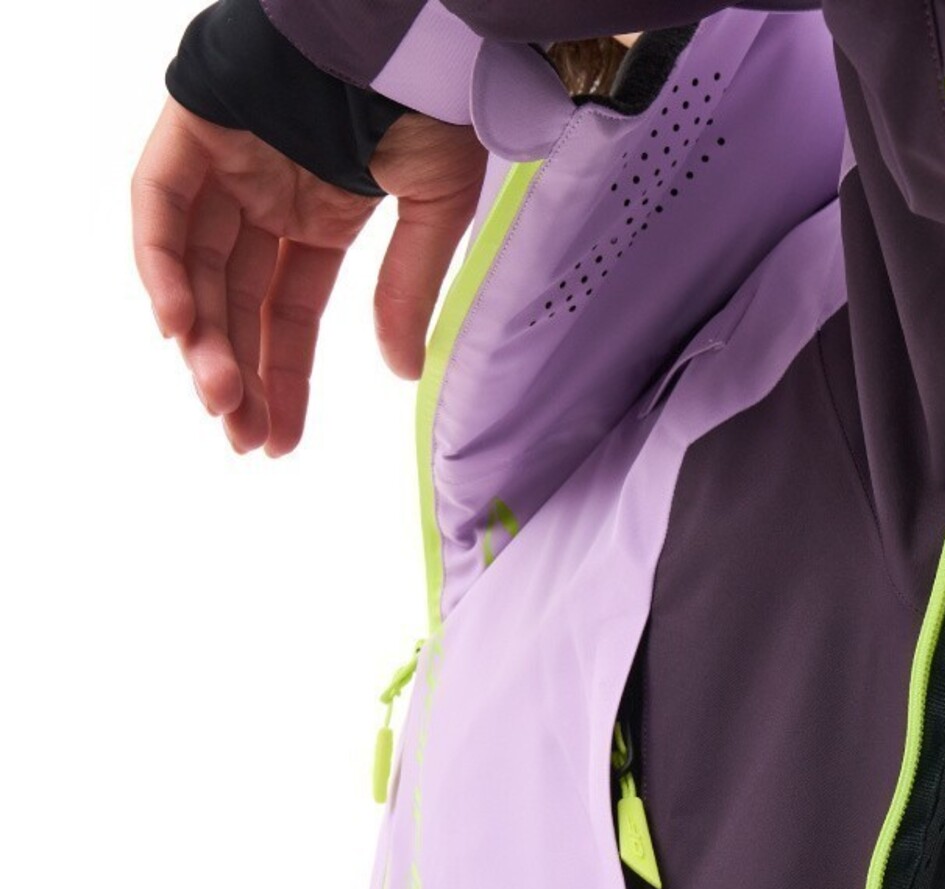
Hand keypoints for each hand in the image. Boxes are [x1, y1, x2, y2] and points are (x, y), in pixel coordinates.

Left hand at [132, 100, 486, 455]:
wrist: (412, 26)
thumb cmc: (435, 99)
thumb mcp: (435, 212)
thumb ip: (406, 291)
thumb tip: (401, 372)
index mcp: (323, 217)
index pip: (290, 313)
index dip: (286, 378)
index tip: (282, 441)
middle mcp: (268, 198)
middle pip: (239, 303)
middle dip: (242, 375)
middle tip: (244, 437)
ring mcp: (227, 165)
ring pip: (195, 267)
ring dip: (204, 338)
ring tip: (221, 400)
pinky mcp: (192, 129)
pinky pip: (159, 204)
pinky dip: (160, 263)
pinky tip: (182, 326)